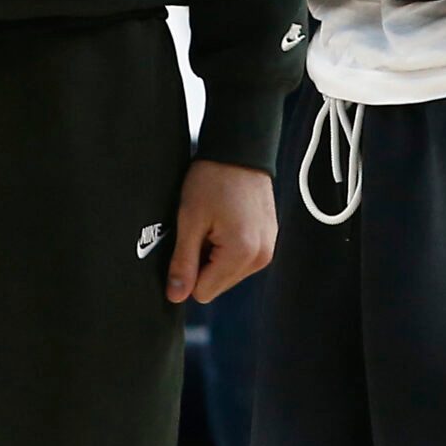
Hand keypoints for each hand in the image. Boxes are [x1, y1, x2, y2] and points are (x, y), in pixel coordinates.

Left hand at [167, 159, 275, 304]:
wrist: (239, 150)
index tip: (192, 240)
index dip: (189, 269)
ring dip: (216, 255)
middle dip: (204, 262)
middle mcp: (261, 257)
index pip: (203, 292)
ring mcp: (268, 250)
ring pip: (228, 273)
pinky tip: (227, 222)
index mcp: (242, 254)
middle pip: (217, 285)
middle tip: (204, 229)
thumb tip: (175, 296)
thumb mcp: (189, 220)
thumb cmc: (213, 179)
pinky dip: (229, 247)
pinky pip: (241, 260)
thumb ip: (183, 263)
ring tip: (216, 223)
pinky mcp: (269, 241)